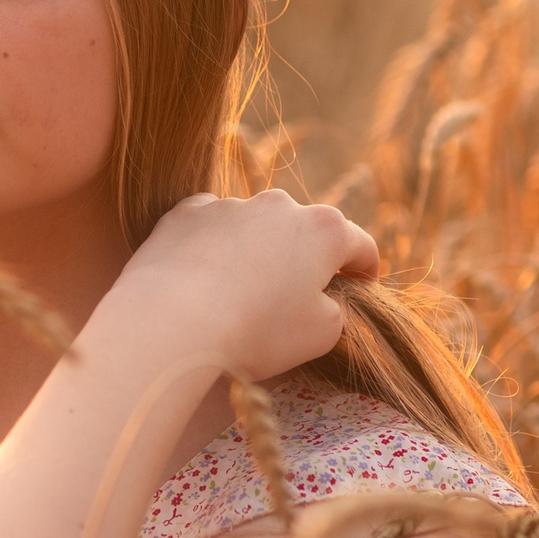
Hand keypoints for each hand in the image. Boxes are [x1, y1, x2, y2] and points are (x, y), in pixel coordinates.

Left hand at [106, 189, 379, 381]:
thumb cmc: (259, 331)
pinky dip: (214, 245)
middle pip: (304, 229)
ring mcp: (230, 204)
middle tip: (295, 293)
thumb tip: (323, 298)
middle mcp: (279, 204)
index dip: (364, 269)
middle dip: (305, 256)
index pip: (359, 245)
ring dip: (256, 250)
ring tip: (240, 291)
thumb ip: (335, 309)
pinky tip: (203, 276)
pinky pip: (211, 226)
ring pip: (254, 226)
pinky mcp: (187, 212)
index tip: (360, 285)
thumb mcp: (321, 334)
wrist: (174, 320)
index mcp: (324, 230)